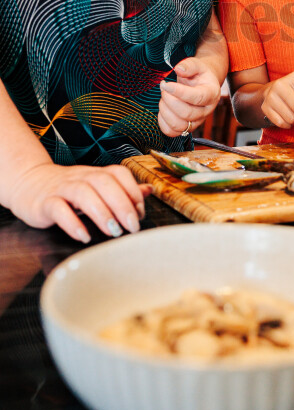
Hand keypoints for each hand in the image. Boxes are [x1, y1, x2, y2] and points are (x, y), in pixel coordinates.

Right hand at [8, 161, 152, 243]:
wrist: (28, 183)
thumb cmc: (67, 189)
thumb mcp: (95, 186)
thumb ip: (122, 190)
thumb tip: (149, 190)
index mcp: (95, 173)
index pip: (119, 174)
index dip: (133, 191)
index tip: (140, 212)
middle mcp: (81, 177)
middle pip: (104, 182)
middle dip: (122, 204)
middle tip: (132, 226)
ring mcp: (62, 189)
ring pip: (83, 193)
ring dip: (101, 212)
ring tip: (113, 231)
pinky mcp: (45, 203)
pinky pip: (58, 208)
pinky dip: (72, 222)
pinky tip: (83, 236)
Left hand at [158, 57, 221, 136]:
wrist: (202, 83)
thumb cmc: (198, 74)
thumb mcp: (197, 64)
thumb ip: (189, 65)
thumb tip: (179, 69)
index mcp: (211, 94)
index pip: (197, 98)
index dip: (179, 92)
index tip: (166, 84)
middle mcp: (206, 110)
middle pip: (187, 113)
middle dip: (169, 100)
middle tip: (164, 87)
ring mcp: (197, 121)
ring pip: (179, 125)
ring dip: (165, 111)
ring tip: (163, 98)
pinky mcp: (187, 128)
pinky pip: (172, 132)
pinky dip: (163, 123)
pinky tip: (163, 109)